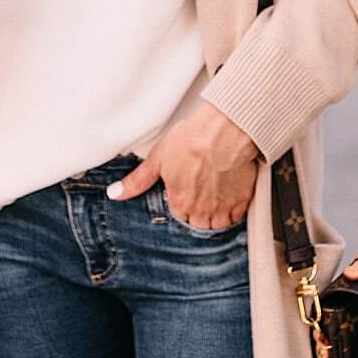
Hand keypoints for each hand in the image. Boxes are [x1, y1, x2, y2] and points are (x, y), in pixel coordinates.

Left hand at [112, 102, 261, 228]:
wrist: (224, 132)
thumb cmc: (191, 140)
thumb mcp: (158, 157)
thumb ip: (138, 181)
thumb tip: (114, 194)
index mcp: (179, 202)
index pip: (180, 216)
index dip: (184, 202)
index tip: (189, 190)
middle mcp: (200, 211)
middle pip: (200, 224)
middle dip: (201, 212)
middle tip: (204, 192)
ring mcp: (223, 208)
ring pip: (219, 224)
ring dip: (218, 214)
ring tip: (218, 194)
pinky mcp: (243, 201)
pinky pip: (238, 216)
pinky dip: (235, 209)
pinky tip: (232, 193)